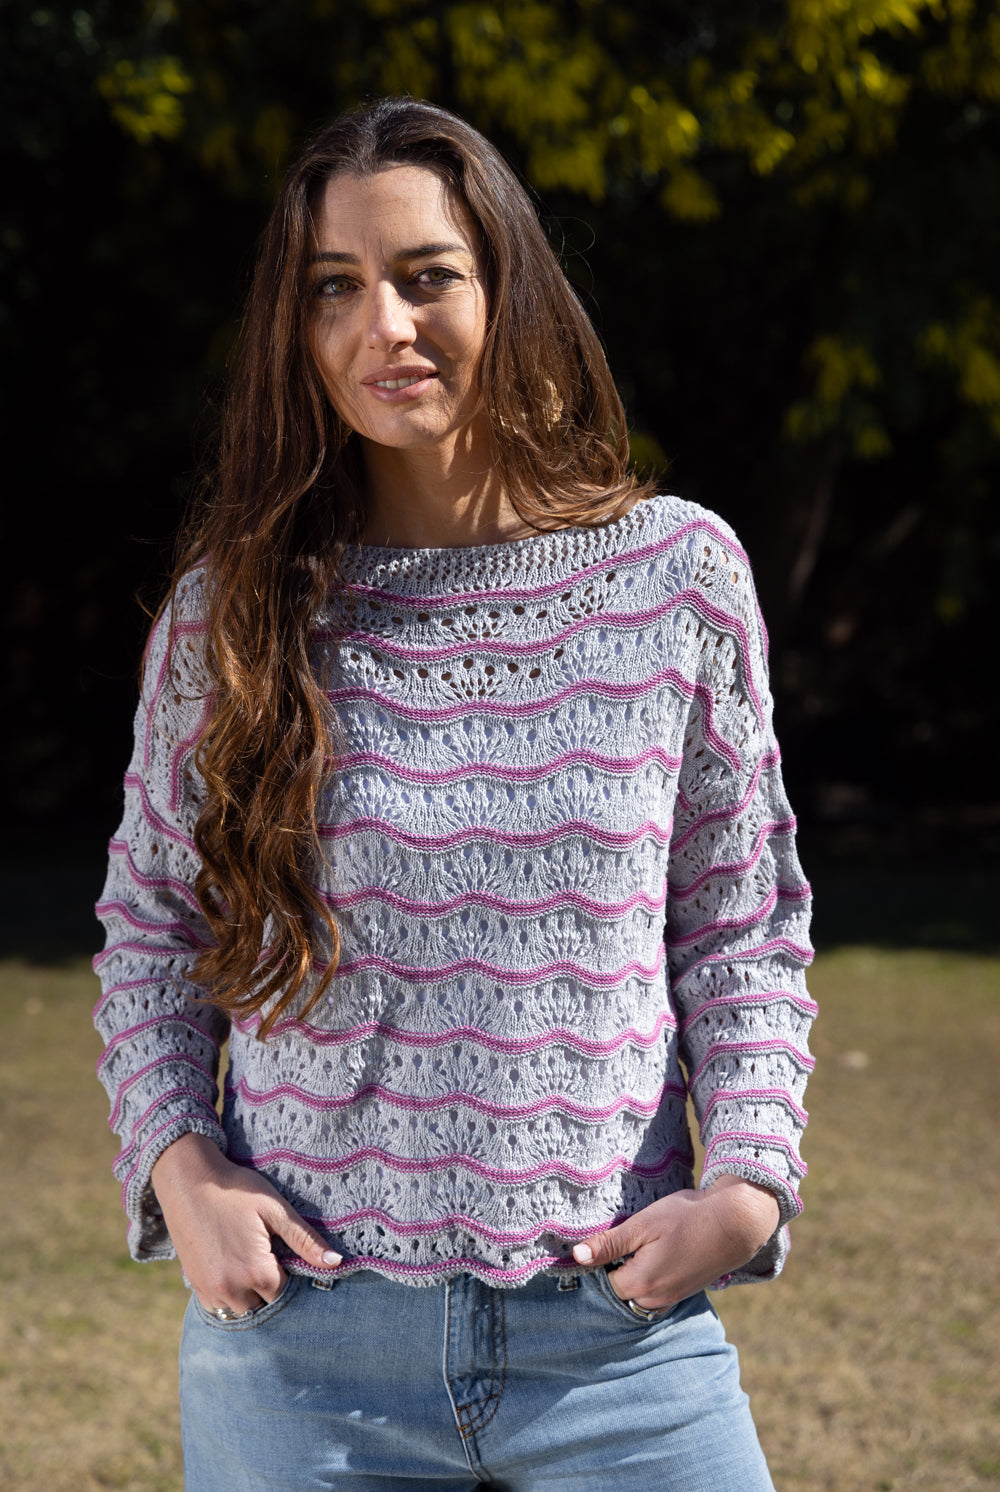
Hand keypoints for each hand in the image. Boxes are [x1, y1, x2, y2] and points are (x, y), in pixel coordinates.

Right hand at [151, 1133, 340, 1315]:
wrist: (188, 1180)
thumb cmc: (236, 1189)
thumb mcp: (275, 1209)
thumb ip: (305, 1240)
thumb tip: (337, 1263)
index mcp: (256, 1271)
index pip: (285, 1294)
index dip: (291, 1277)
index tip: (288, 1258)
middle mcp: (232, 1289)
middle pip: (264, 1306)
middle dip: (271, 1289)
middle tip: (271, 1260)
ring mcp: (210, 1290)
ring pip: (241, 1311)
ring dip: (251, 1297)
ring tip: (253, 1266)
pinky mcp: (195, 1285)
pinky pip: (218, 1307)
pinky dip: (230, 1297)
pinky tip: (234, 1272)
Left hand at [572, 1175, 780, 1312]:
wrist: (736, 1223)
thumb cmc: (687, 1218)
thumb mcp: (643, 1224)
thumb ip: (609, 1244)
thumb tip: (576, 1257)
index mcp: (640, 1283)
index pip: (604, 1282)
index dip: (603, 1260)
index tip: (611, 1239)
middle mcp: (655, 1299)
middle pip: (622, 1291)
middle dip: (618, 1269)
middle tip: (629, 1240)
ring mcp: (673, 1298)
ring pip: (640, 1293)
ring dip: (636, 1274)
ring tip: (645, 1245)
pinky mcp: (686, 1292)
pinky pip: (658, 1292)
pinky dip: (653, 1277)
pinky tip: (661, 1252)